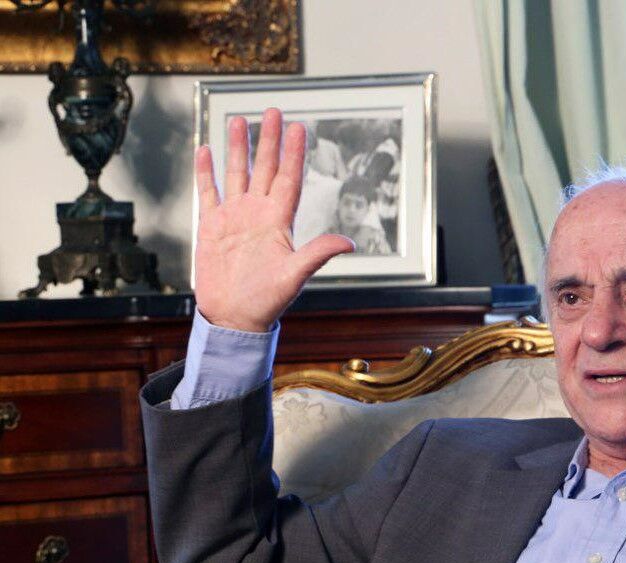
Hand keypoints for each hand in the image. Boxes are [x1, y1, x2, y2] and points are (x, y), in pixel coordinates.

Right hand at [193, 108, 353, 331]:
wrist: (235, 318)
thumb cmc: (267, 301)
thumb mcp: (295, 276)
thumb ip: (317, 254)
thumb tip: (348, 242)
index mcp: (279, 222)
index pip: (288, 178)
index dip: (293, 153)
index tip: (299, 127)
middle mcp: (258, 214)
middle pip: (265, 168)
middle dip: (269, 140)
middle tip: (273, 111)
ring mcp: (235, 218)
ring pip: (237, 174)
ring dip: (238, 148)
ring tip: (239, 121)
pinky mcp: (212, 227)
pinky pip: (209, 192)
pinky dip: (206, 172)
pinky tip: (206, 150)